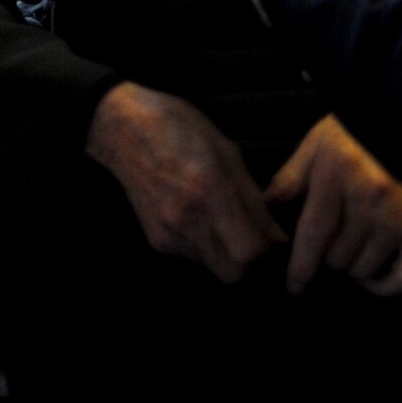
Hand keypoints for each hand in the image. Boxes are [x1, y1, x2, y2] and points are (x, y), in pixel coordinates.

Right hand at [86, 82, 286, 281]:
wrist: (125, 130)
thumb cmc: (181, 128)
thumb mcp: (228, 152)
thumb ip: (253, 199)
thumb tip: (276, 235)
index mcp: (210, 191)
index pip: (249, 252)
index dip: (266, 248)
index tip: (270, 234)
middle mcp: (187, 220)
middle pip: (232, 274)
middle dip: (248, 262)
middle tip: (251, 235)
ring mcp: (168, 234)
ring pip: (212, 267)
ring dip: (226, 253)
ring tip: (223, 219)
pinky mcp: (155, 241)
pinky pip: (192, 257)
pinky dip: (205, 245)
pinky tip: (201, 217)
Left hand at [264, 114, 401, 296]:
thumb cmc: (362, 128)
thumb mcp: (320, 143)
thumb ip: (291, 178)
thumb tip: (265, 212)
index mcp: (341, 176)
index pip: (313, 235)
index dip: (300, 266)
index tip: (294, 285)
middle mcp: (371, 201)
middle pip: (337, 257)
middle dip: (327, 257)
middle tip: (327, 247)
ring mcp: (400, 218)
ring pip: (363, 268)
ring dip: (352, 266)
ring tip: (349, 251)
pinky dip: (387, 285)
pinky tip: (372, 281)